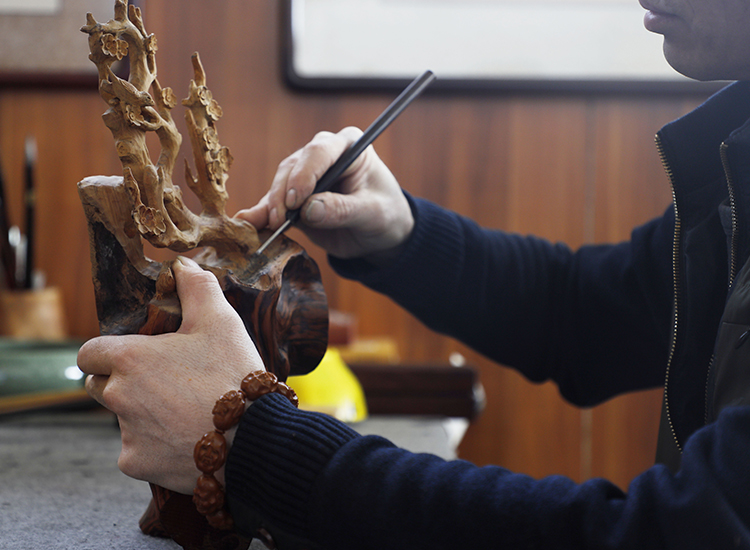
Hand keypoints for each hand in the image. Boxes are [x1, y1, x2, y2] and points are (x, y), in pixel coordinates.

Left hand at [78, 256, 264, 493]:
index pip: (90, 352)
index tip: (133, 355)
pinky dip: (155, 446)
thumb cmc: (235, 375)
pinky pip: (136, 451)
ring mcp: (125, 432)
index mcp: (131, 357)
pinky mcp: (137, 463)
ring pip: (122, 420)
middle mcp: (118, 395)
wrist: (254, 438)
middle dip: (121, 382)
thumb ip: (197, 287)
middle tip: (162, 382)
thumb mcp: (221, 321)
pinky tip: (186, 439)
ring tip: (185, 413)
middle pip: (98, 386)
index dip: (107, 352)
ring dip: (142, 415)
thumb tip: (182, 264)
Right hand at [237, 126, 413, 265]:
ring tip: (264, 226)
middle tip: (279, 218)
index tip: (296, 200)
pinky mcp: (294, 196)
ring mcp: (306, 174)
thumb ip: (343, 210)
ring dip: (270, 204)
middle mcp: (323, 154)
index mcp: (348, 146)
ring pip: (280, 183)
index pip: (320, 152)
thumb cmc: (384, 214)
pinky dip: (262, 214)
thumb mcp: (372, 213)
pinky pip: (275, 202)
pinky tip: (249, 224)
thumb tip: (309, 210)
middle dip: (282, 193)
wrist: (380, 233)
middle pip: (294, 167)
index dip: (305, 175)